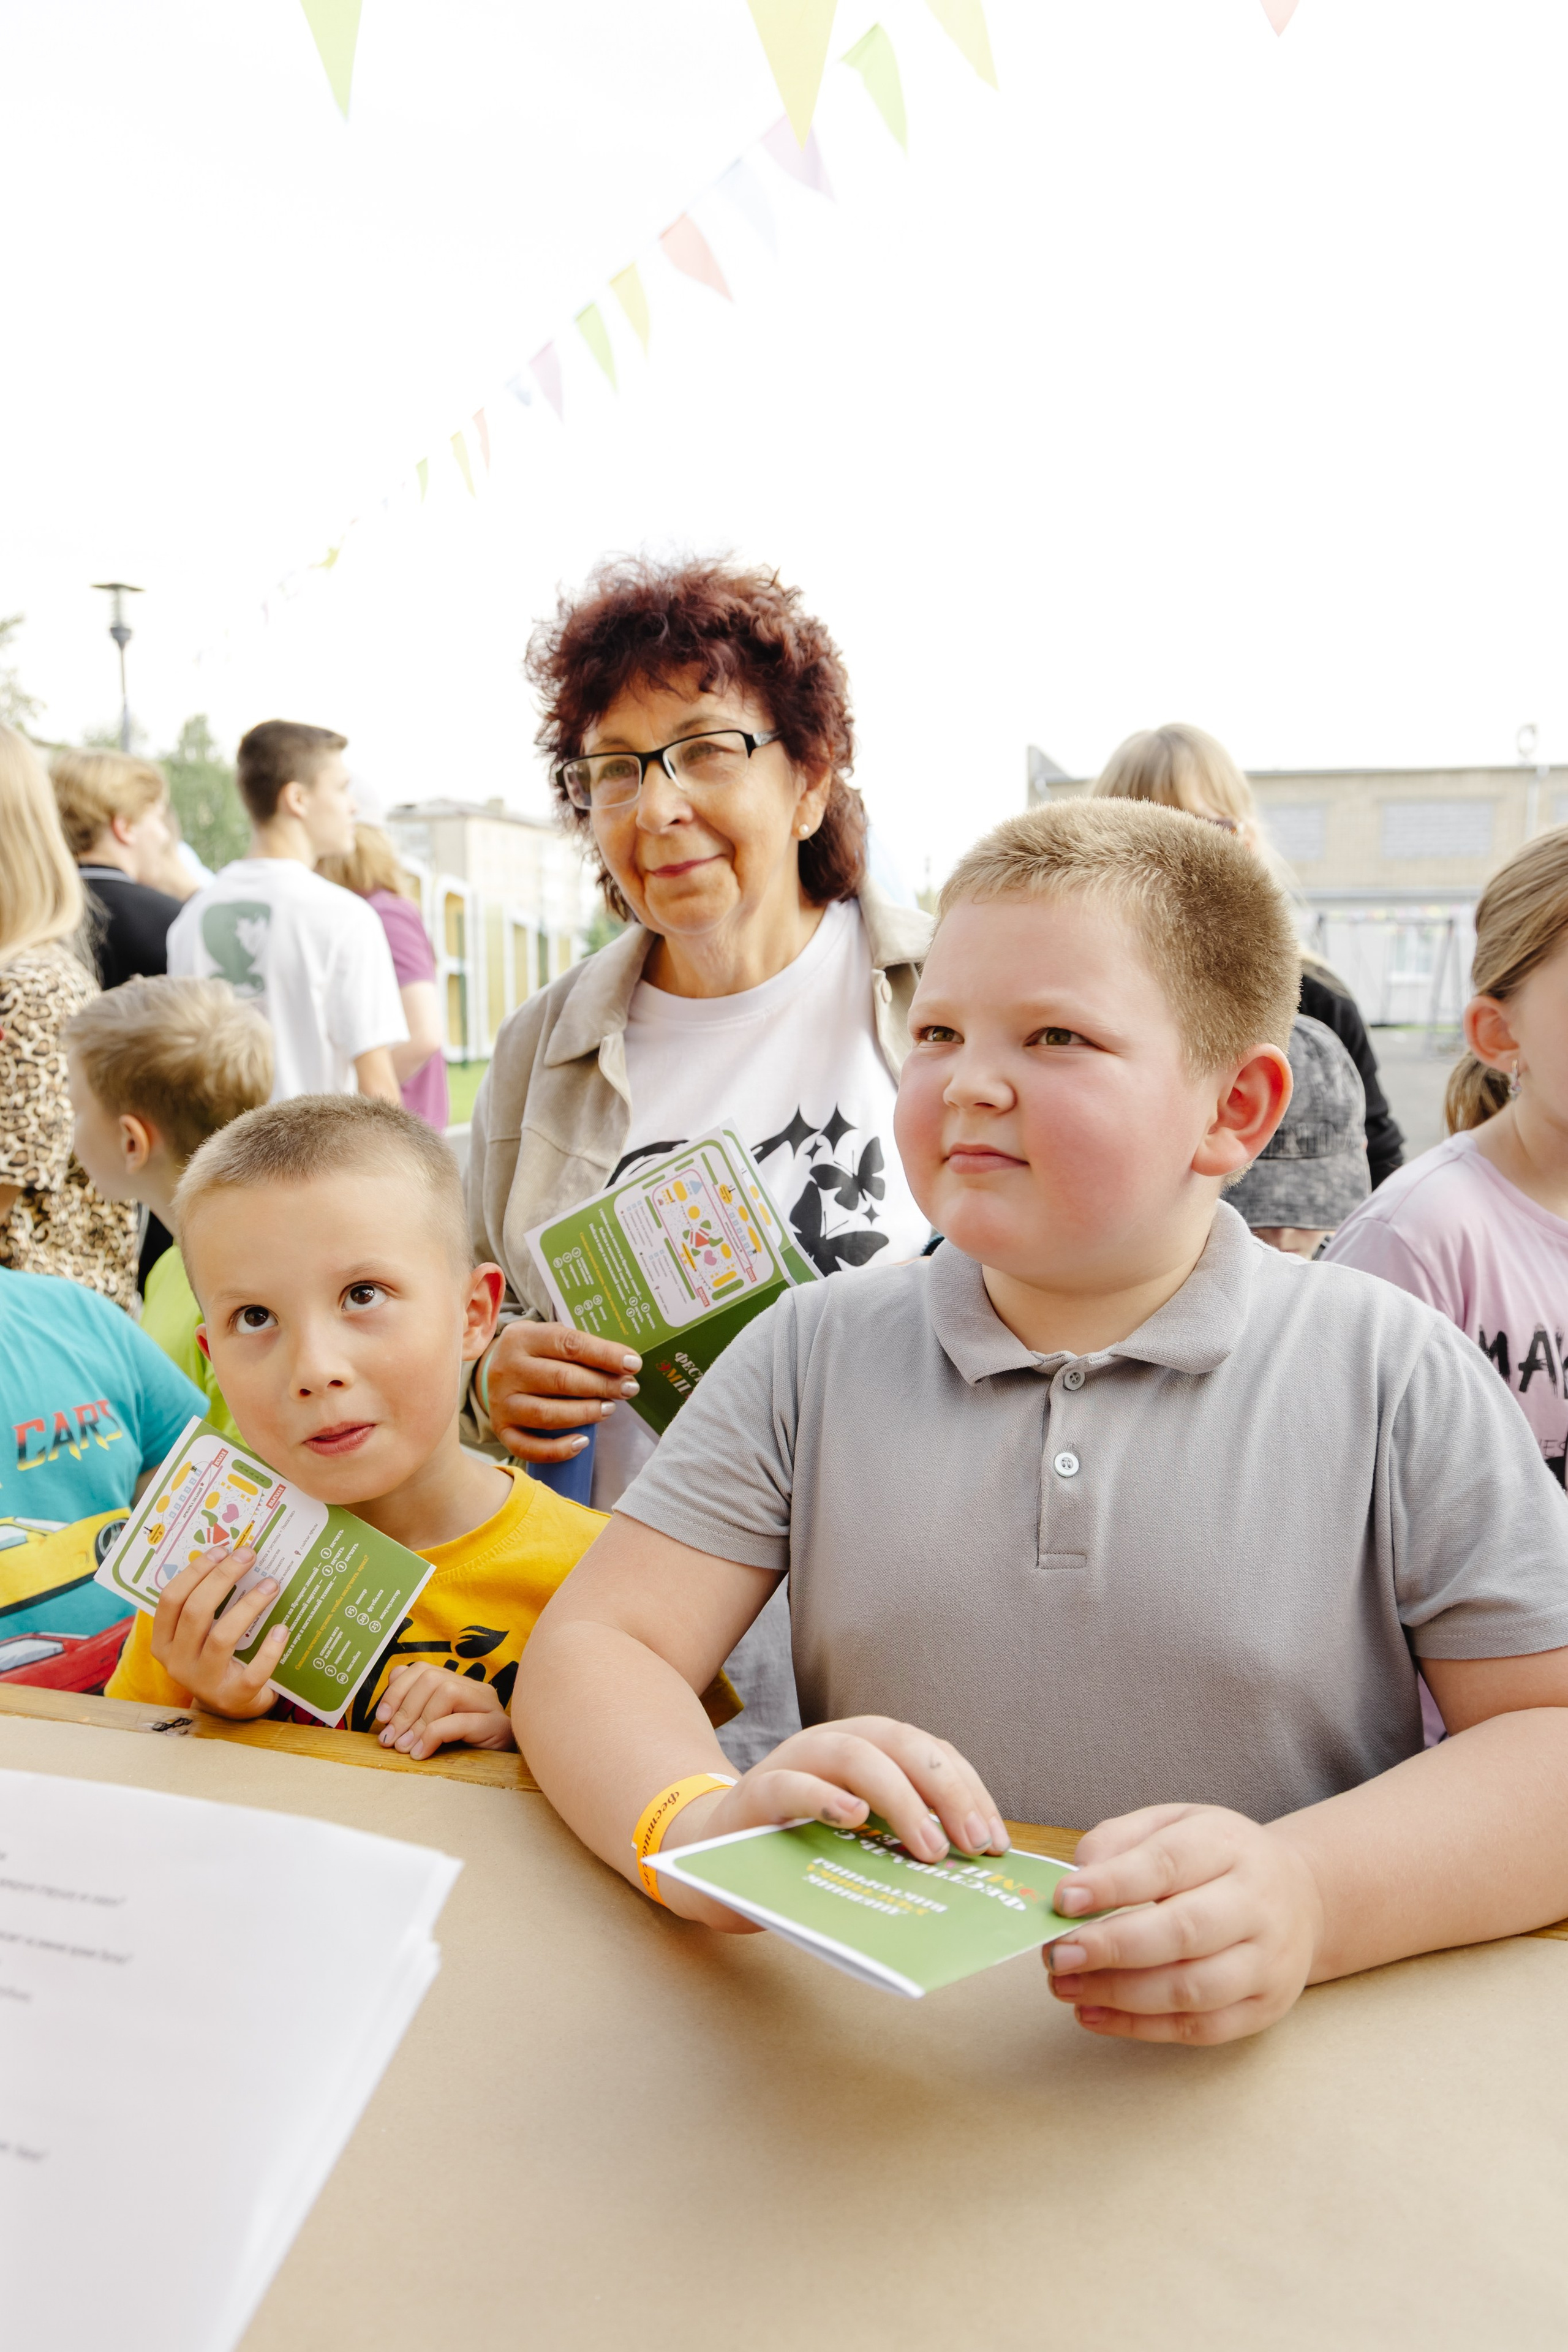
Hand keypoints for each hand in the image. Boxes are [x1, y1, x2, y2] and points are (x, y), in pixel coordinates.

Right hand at [150, 1545, 287, 1720]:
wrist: (232, 1705)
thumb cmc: (217, 1657)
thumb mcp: (201, 1633)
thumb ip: (206, 1603)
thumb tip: (231, 1557)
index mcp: (164, 1642)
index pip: (170, 1599)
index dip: (195, 1571)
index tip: (221, 1550)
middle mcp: (178, 1663)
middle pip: (196, 1612)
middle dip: (223, 1578)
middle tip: (249, 1556)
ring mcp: (205, 1682)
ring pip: (222, 1637)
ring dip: (249, 1605)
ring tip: (271, 1585)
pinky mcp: (234, 1696)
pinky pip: (253, 1671)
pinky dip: (269, 1649)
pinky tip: (282, 1628)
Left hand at [373, 1664, 516, 1759]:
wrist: (506, 1772)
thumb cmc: (466, 1751)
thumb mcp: (436, 1727)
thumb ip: (417, 1704)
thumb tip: (392, 1680)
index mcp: (459, 1684)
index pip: (423, 1669)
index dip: (396, 1690)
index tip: (381, 1718)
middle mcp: (475, 1688)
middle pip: (432, 1677)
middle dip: (404, 1708)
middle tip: (391, 1739)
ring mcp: (488, 1705)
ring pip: (447, 1692)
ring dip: (419, 1722)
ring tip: (406, 1748)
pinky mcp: (497, 1726)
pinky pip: (461, 1721)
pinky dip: (434, 1735)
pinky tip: (421, 1753)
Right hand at [481, 1320, 640, 1464]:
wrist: (498, 1371)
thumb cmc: (538, 1355)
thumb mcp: (552, 1339)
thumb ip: (583, 1349)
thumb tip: (626, 1367)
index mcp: (523, 1338)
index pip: (569, 1345)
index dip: (604, 1355)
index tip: (633, 1364)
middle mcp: (507, 1370)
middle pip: (560, 1380)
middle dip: (601, 1385)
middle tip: (628, 1389)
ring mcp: (501, 1402)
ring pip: (546, 1414)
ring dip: (585, 1414)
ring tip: (609, 1409)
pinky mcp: (502, 1429)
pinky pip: (529, 1447)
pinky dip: (558, 1449)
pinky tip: (583, 1442)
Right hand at [657, 1716, 1010, 1930]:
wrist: (710, 1860)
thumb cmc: (798, 1852)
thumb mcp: (859, 1843)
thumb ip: (899, 1840)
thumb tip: (970, 1868)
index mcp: (867, 1750)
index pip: (930, 1754)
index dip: (969, 1791)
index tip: (997, 1842)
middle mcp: (832, 1744)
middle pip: (899, 1743)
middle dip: (946, 1789)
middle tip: (975, 1846)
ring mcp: (791, 1762)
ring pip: (853, 1754)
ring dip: (899, 1797)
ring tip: (929, 1847)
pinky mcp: (755, 1794)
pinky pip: (791, 1785)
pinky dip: (824, 1796)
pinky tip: (854, 1818)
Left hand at [1043, 1804, 1325, 2044]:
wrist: (1302, 1897)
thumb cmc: (1217, 1858)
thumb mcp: (1173, 1823)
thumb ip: (1121, 1840)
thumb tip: (1076, 1879)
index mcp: (1228, 1846)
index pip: (1168, 1864)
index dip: (1113, 1884)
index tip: (1063, 1899)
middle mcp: (1257, 1904)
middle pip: (1183, 1932)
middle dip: (1112, 1947)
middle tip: (1056, 1954)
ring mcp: (1267, 1962)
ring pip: (1191, 1990)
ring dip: (1119, 1994)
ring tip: (1064, 1985)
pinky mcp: (1264, 2008)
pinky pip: (1199, 2029)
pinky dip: (1139, 2028)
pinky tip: (1093, 2014)